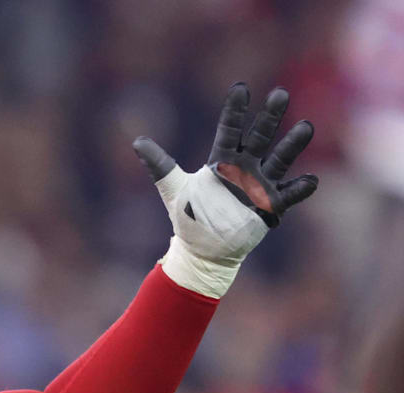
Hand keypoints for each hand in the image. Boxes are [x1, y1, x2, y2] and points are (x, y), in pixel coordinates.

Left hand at [130, 83, 318, 297]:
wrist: (203, 249)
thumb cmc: (190, 216)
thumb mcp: (172, 188)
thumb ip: (159, 165)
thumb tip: (137, 141)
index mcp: (222, 160)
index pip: (230, 130)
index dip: (235, 111)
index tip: (241, 88)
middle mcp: (245, 168)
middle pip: (260, 137)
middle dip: (269, 117)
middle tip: (280, 94)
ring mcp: (260, 185)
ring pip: (280, 160)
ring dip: (292, 145)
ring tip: (306, 127)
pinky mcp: (269, 207)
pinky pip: (288, 195)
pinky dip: (299, 189)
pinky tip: (311, 179)